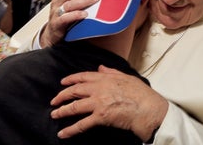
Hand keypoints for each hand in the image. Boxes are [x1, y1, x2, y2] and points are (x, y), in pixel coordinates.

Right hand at [39, 0, 100, 47]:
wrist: (52, 34)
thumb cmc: (62, 14)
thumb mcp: (64, 0)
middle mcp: (57, 2)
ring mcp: (56, 13)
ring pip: (69, 4)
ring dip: (83, 0)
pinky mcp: (58, 24)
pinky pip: (66, 18)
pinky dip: (75, 15)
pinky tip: (85, 14)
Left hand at [50, 65, 167, 139]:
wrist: (148, 108)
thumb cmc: (142, 95)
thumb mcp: (127, 77)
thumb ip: (112, 72)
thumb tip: (101, 68)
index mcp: (106, 78)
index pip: (84, 76)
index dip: (71, 79)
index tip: (63, 82)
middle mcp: (99, 89)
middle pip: (75, 91)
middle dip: (62, 95)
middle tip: (54, 100)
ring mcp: (98, 103)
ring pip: (74, 106)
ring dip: (62, 111)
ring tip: (54, 114)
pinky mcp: (100, 117)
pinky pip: (81, 124)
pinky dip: (70, 130)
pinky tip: (63, 133)